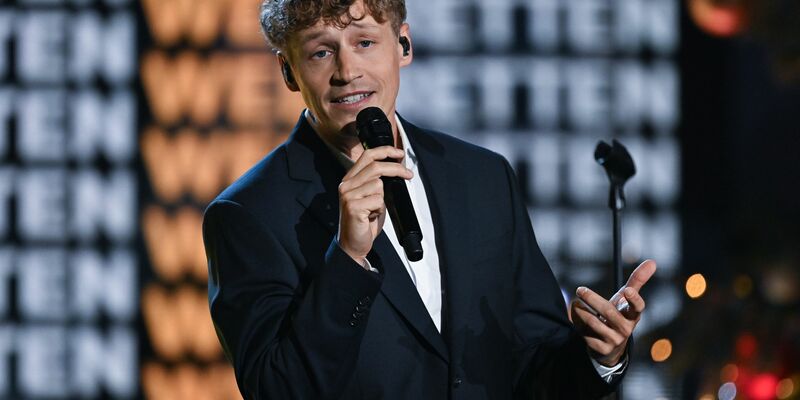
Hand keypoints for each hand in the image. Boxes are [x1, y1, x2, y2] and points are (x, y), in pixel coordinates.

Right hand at [337, 146, 411, 266]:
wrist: (353, 244)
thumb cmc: (364, 222)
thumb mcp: (370, 197)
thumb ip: (376, 181)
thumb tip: (396, 169)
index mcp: (349, 180)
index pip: (367, 156)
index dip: (385, 151)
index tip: (399, 154)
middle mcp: (346, 185)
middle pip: (376, 167)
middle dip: (396, 169)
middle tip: (408, 175)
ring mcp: (348, 196)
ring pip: (379, 185)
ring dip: (383, 199)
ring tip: (375, 209)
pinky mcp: (353, 207)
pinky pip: (378, 200)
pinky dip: (380, 209)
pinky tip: (371, 216)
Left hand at [569, 259, 656, 366]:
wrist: (610, 344)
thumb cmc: (619, 314)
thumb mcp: (626, 299)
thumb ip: (637, 281)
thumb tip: (653, 261)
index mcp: (633, 315)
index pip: (638, 308)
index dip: (634, 300)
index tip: (626, 290)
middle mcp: (626, 329)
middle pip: (609, 313)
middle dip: (593, 299)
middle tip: (580, 289)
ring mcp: (614, 340)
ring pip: (594, 323)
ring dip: (581, 311)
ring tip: (575, 303)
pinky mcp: (602, 349)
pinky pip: (586, 334)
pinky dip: (578, 324)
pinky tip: (577, 319)